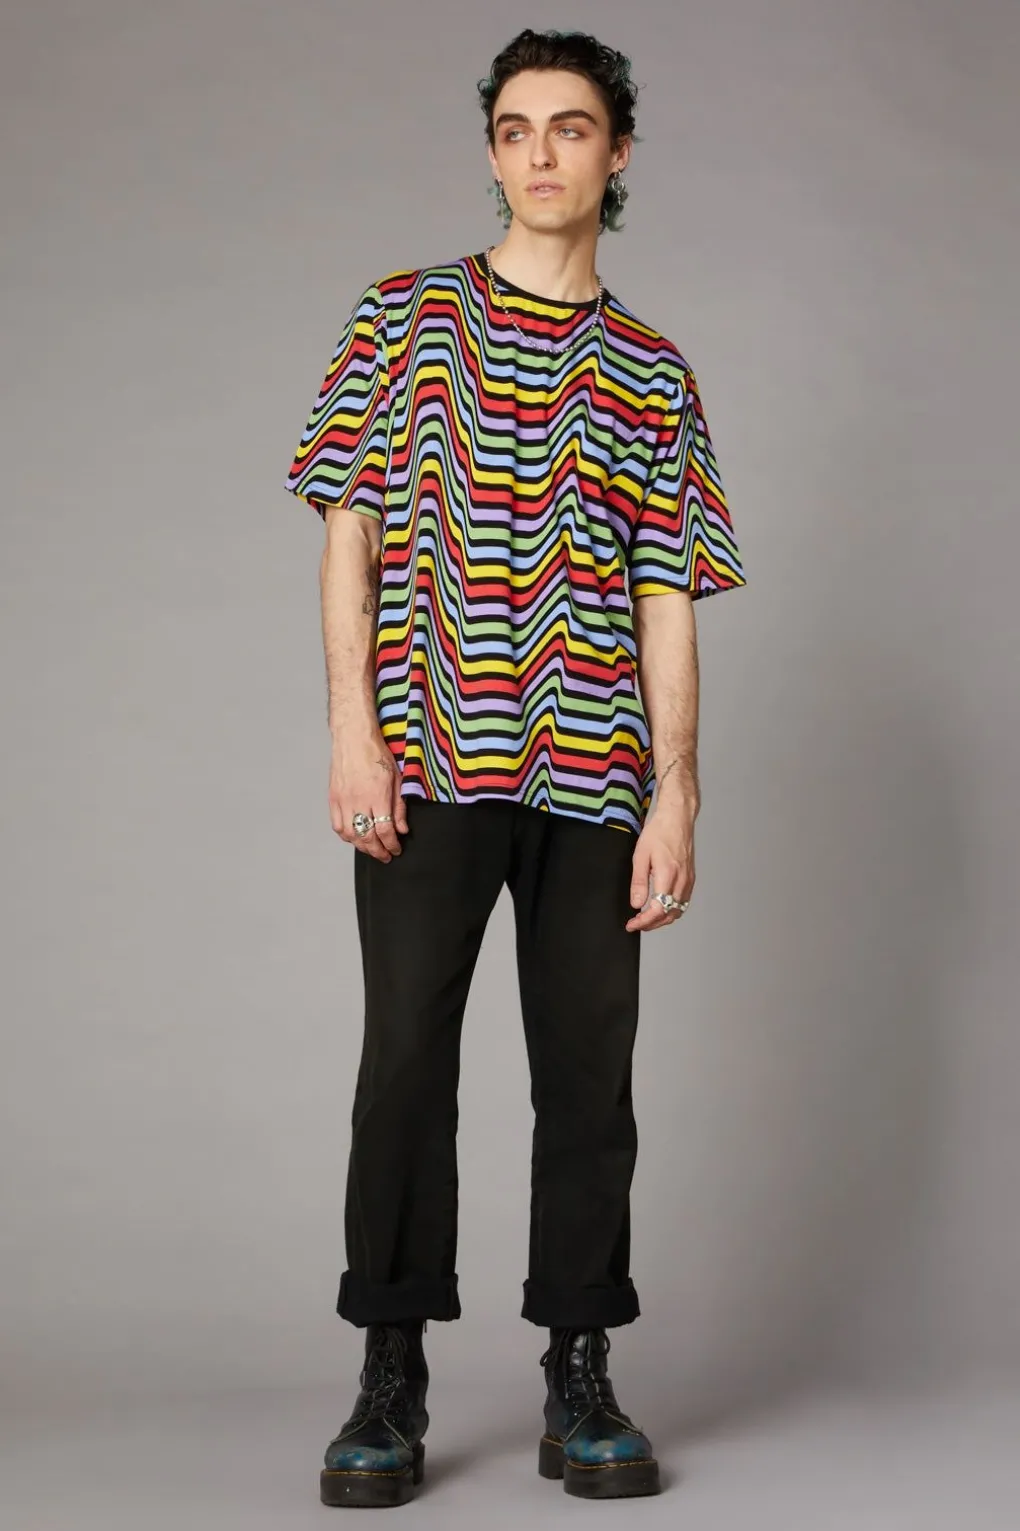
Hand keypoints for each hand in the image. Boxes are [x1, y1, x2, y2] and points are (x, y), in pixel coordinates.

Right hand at [328, 728, 408, 861]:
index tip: (396, 849)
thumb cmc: (377, 755)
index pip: (385, 830)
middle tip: (385, 856)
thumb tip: (402, 829)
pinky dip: (346, 836)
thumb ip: (399, 807)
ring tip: (371, 849)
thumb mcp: (397, 779)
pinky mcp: (333, 799)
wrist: (353, 739)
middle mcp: (359, 801)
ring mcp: (343, 801)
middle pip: (367, 837)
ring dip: (362, 847)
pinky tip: (354, 838)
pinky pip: (337, 825)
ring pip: (350, 835)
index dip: (392, 845)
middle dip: (377, 851)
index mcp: (378, 796)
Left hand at [625, 799, 695, 932]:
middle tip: (636, 924)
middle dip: (652, 924)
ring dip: (662, 919)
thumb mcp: (640, 856)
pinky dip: (671, 910)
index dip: (644, 922)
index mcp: (668, 875)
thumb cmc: (658, 833)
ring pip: (678, 911)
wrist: (677, 819)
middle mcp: (681, 881)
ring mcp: (688, 880)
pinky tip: (661, 907)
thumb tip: (636, 904)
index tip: (632, 925)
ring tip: (647, 919)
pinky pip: (683, 902)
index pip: (657, 910)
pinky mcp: (691, 878)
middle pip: (669, 915)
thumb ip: (639, 882)